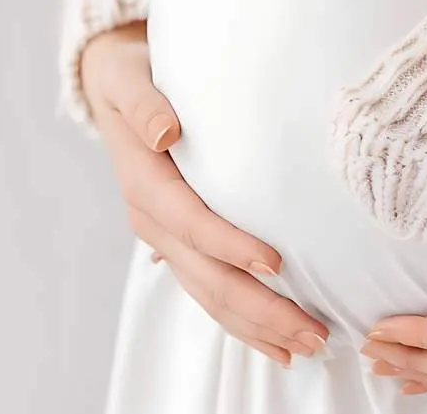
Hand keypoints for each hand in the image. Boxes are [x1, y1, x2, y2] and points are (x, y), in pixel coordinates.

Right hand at [83, 22, 329, 365]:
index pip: (192, 222)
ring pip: (211, 296)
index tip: (274, 262)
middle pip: (208, 277)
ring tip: (305, 347)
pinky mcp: (180, 247)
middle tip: (312, 331)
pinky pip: (210, 292)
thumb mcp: (130, 78)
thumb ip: (145, 102)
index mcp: (144, 184)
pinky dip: (242, 322)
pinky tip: (276, 344)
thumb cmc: (132, 78)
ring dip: (257, 326)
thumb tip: (163, 131)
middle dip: (259, 309)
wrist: (113, 87)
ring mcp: (165, 241)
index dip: (230, 245)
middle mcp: (152, 222)